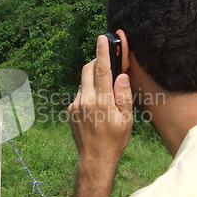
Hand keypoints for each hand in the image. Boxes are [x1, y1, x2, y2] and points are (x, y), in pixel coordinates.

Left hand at [60, 34, 132, 196]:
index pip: (102, 70)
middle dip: (97, 63)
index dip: (103, 52)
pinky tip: (96, 108)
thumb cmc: (114, 140)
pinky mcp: (70, 109)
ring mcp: (75, 104)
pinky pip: (80, 93)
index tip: (102, 38)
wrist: (94, 158)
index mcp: (102, 101)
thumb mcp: (127, 119)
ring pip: (83, 82)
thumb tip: (121, 75)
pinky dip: (88, 93)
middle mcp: (85, 100)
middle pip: (88, 70)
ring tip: (104, 97)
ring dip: (93, 81)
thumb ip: (124, 95)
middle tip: (107, 66)